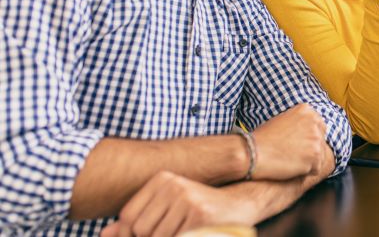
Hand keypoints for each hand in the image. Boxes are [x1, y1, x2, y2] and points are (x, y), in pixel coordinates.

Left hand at [101, 171, 255, 236]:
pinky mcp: (200, 214)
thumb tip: (104, 234)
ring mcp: (187, 198)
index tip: (151, 234)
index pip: (128, 217)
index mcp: (162, 180)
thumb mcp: (168, 209)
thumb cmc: (200, 209)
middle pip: (141, 230)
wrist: (240, 203)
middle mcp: (173, 185)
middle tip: (175, 231)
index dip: (132, 235)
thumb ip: (137, 220)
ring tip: (186, 231)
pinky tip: (195, 232)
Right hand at [250, 104, 327, 180]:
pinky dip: (305, 172)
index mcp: (307, 110)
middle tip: (292, 154)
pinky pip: (316, 168)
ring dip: (307, 162)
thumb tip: (311, 132)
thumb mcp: (283, 120)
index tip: (296, 144)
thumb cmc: (263, 139)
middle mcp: (314, 121)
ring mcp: (316, 138)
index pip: (318, 127)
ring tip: (289, 160)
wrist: (253, 152)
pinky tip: (290, 167)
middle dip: (310, 150)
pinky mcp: (315, 155)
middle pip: (321, 141)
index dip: (308, 139)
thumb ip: (300, 123)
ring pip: (320, 156)